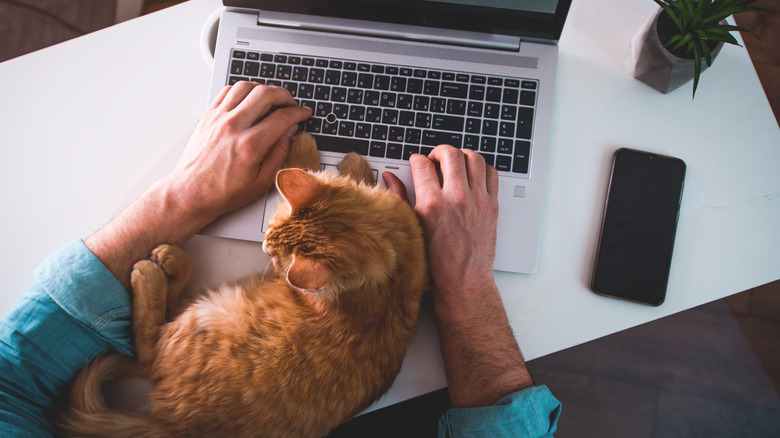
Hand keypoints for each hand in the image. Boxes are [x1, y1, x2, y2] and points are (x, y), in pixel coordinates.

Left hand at [162, 82, 312, 219]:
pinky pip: (227, 91)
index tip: (303, 113)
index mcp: (250, 145)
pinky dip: (242, 91)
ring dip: (263, 89)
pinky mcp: (207, 117)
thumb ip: (279, 153)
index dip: (298, 113)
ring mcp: (218, 119)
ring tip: (271, 99)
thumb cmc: (223, 192)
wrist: (190, 194)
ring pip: (245, 87)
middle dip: (284, 95)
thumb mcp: (261, 182)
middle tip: (291, 104)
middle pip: (265, 94)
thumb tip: (289, 133)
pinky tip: (248, 100)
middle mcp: (234, 127)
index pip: (282, 117)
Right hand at [386, 146, 531, 407]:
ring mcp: (477, 200)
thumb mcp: (410, 229)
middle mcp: (456, 198)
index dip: (416, 161)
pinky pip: (491, 173)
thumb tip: (389, 177)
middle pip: (449, 154)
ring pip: (473, 158)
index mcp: (431, 204)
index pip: (422, 163)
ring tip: (454, 164)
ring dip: (461, 155)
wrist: (463, 283)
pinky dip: (481, 168)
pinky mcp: (491, 205)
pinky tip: (472, 175)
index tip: (416, 166)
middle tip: (435, 160)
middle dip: (439, 152)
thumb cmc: (435, 263)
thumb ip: (399, 198)